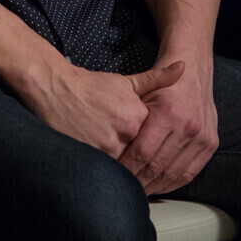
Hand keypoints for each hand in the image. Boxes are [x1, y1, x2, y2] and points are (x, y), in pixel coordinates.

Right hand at [21, 59, 184, 158]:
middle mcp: (126, 133)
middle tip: (133, 162)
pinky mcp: (90, 156)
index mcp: (138, 116)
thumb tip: (183, 67)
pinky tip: (104, 172)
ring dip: (125, 170)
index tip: (143, 145)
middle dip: (138, 160)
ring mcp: (107, 147)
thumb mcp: (127, 82)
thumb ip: (157, 79)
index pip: (153, 139)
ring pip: (124, 167)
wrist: (58, 89)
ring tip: (118, 170)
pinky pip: (106, 171)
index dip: (149, 143)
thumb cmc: (92, 86)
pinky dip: (107, 173)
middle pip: (140, 155)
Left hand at [120, 57, 217, 194]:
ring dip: (153, 186)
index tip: (114, 177)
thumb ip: (128, 121)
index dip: (126, 169)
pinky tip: (158, 186)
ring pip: (173, 173)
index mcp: (167, 112)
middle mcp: (187, 125)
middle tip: (122, 189)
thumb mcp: (141, 93)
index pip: (142, 152)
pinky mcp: (211, 143)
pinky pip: (190, 173)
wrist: (194, 71)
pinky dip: (172, 184)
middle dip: (137, 181)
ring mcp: (201, 136)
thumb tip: (107, 149)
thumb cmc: (163, 85)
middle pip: (156, 166)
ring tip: (138, 191)